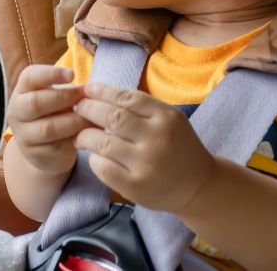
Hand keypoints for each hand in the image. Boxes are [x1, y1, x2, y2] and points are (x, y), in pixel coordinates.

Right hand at [7, 64, 86, 174]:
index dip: (51, 73)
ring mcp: (22, 134)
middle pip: (35, 102)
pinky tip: (85, 134)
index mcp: (22, 90)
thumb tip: (91, 91)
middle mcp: (16, 111)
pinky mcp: (34, 154)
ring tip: (89, 118)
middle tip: (83, 96)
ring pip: (47, 127)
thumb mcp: (57, 96)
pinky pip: (55, 147)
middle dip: (64, 97)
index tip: (72, 74)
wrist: (46, 147)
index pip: (30, 77)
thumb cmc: (55, 112)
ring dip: (73, 121)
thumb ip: (68, 90)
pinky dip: (72, 139)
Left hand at [74, 82, 215, 213]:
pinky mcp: (136, 187)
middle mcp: (157, 138)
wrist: (198, 186)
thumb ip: (139, 106)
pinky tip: (93, 154)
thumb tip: (97, 91)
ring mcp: (146, 164)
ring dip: (85, 135)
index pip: (126, 97)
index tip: (87, 89)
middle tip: (77, 108)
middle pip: (112, 117)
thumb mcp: (168, 118)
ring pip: (103, 142)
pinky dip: (93, 158)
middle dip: (88, 109)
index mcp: (165, 116)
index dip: (102, 91)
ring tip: (79, 133)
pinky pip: (104, 168)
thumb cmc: (177, 145)